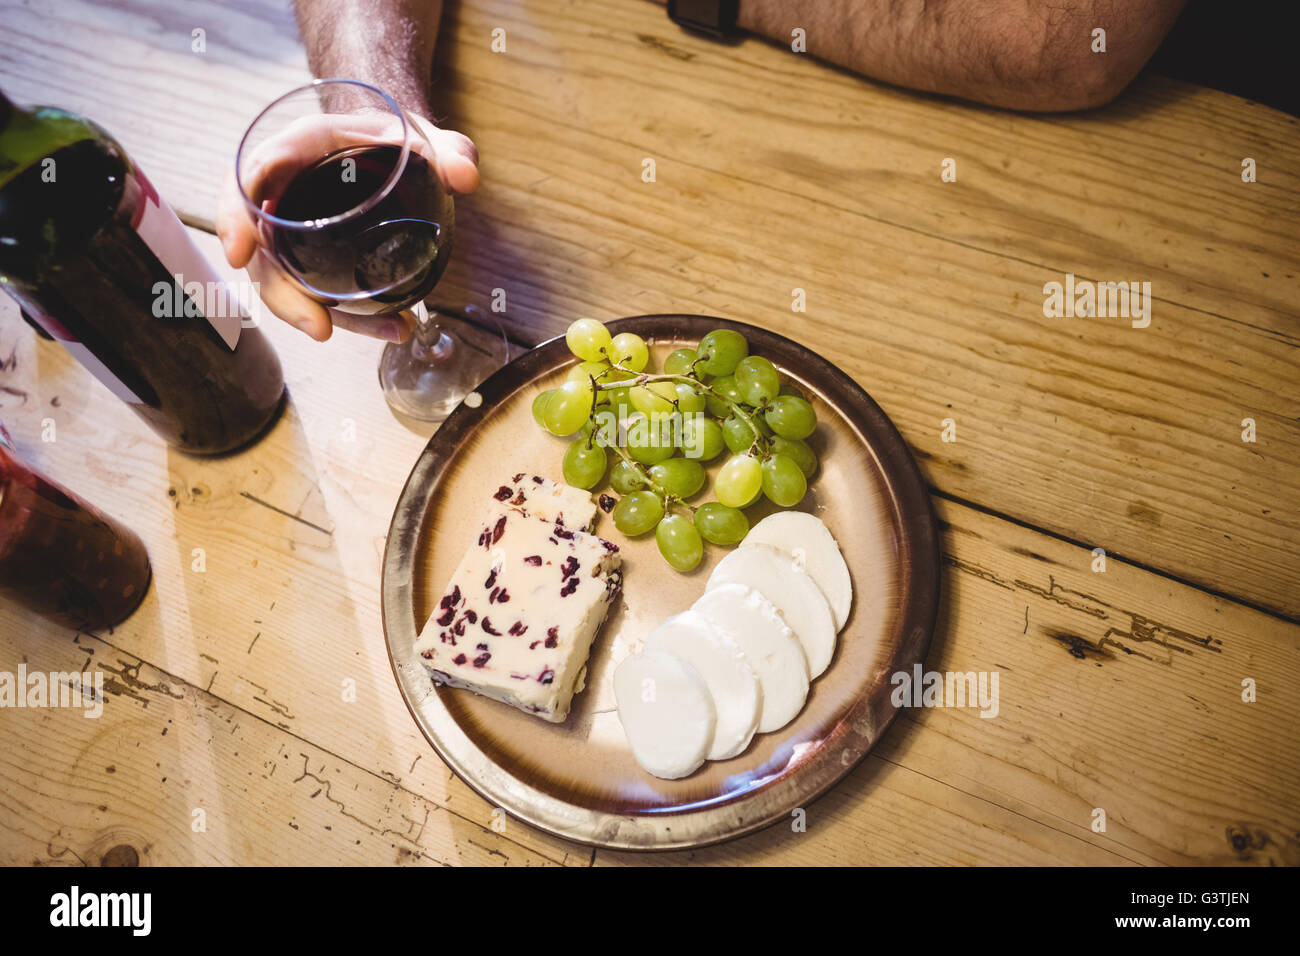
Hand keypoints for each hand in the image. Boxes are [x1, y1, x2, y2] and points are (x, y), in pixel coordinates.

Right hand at [216, 112, 478, 341]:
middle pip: (262, 246)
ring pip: (290, 281)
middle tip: (319, 327)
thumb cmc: (393, 136)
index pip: (254, 175)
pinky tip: (396, 326)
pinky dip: (355, 317)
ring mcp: (296, 230)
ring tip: (390, 330)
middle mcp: (287, 191)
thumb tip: (465, 175)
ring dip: (328, 316)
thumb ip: (449, 149)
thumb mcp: (423, 135)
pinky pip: (320, 291)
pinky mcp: (315, 258)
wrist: (391, 148)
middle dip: (283, 295)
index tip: (240, 251)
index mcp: (300, 147)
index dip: (237, 214)